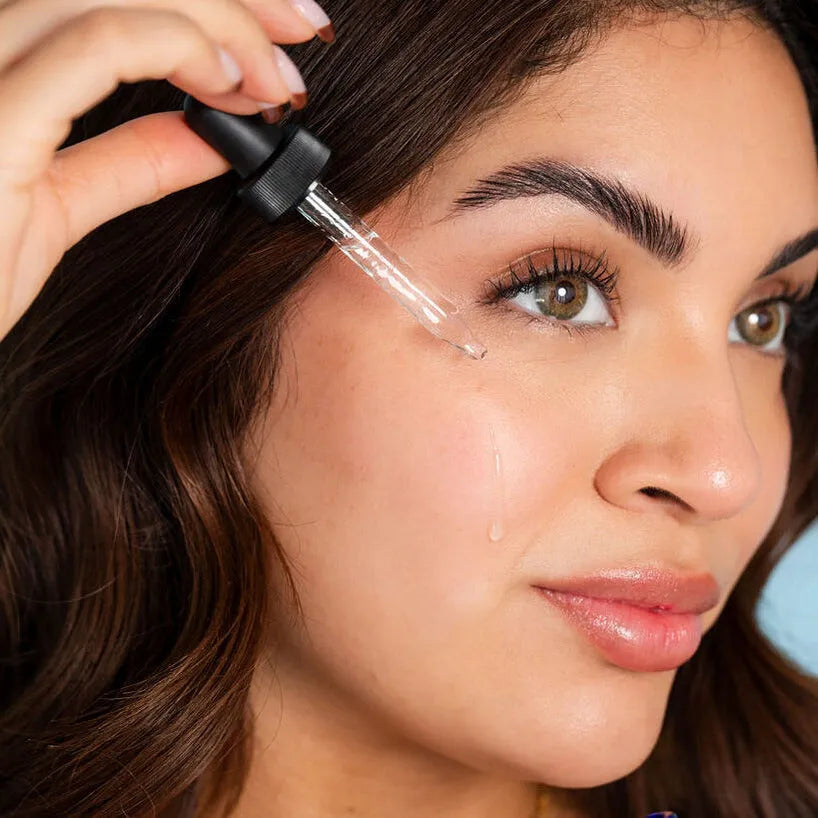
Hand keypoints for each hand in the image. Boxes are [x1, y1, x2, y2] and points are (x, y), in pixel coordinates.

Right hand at [0, 0, 332, 342]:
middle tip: (302, 29)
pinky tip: (235, 85)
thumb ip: (128, 160)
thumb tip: (212, 136)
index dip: (201, 1)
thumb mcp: (56, 204)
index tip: (274, 38)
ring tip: (282, 74)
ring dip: (221, 21)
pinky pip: (96, 47)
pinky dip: (178, 50)